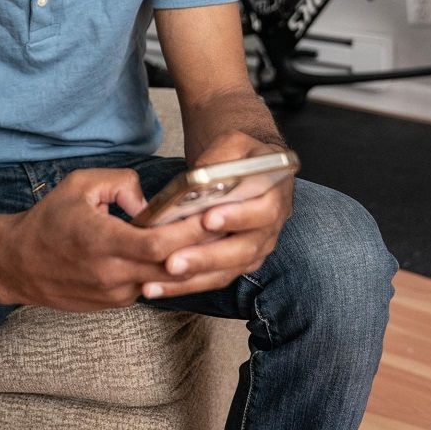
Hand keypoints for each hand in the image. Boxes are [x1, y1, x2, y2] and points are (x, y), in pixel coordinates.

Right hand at [0, 167, 216, 311]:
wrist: (18, 263)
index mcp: (101, 242)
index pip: (156, 245)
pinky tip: (182, 254)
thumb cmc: (49, 220)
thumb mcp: (80, 184)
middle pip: (169, 268)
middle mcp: (110, 274)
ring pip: (163, 282)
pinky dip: (167, 273)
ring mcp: (113, 294)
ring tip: (213, 239)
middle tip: (227, 227)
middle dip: (201, 249)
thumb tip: (151, 203)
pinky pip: (150, 287)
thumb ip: (121, 184)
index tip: (211, 216)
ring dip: (189, 263)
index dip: (187, 233)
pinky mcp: (114, 304)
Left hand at [143, 131, 294, 299]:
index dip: (236, 218)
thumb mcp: (235, 142)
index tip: (207, 219)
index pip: (261, 212)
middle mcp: (268, 229)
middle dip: (206, 257)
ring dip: (191, 279)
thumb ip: (222, 155)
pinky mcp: (236, 264)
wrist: (246, 169)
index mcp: (274, 197)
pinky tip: (155, 287)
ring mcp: (254, 250)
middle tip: (174, 262)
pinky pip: (212, 280)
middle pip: (242, 250)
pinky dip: (184, 285)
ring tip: (157, 279)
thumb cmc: (239, 155)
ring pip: (226, 272)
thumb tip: (201, 175)